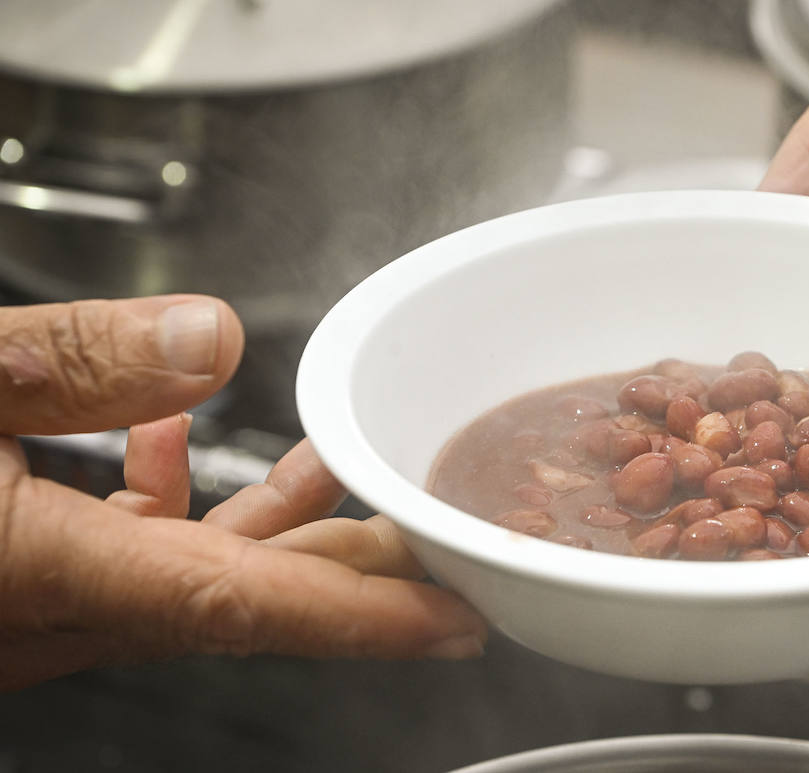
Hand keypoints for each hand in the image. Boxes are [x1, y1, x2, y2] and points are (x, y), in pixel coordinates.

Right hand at [0, 296, 485, 689]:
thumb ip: (79, 361)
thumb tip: (209, 342)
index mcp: (42, 569)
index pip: (241, 602)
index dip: (362, 616)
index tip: (453, 618)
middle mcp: (48, 612)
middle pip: (239, 593)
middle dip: (350, 564)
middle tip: (434, 533)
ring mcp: (35, 608)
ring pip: (186, 576)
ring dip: (269, 519)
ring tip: (336, 462)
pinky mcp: (19, 583)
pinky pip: (121, 560)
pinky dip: (166, 502)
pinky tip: (166, 436)